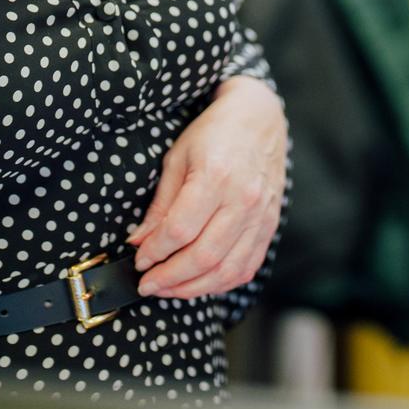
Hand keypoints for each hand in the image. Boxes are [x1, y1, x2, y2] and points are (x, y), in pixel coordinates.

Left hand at [127, 76, 286, 298]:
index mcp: (216, 177)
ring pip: (226, 270)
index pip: (180, 230)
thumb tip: (139, 242)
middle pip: (203, 256)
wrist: (260, 120)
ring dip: (193, 288)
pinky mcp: (270, 226)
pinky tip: (200, 283)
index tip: (139, 259)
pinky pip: (247, 267)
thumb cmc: (214, 133)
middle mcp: (243, 200)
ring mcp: (261, 216)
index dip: (154, 252)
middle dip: (169, 278)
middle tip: (147, 283)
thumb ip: (161, 204)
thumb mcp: (178, 158)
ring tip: (169, 289)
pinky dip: (221, 283)